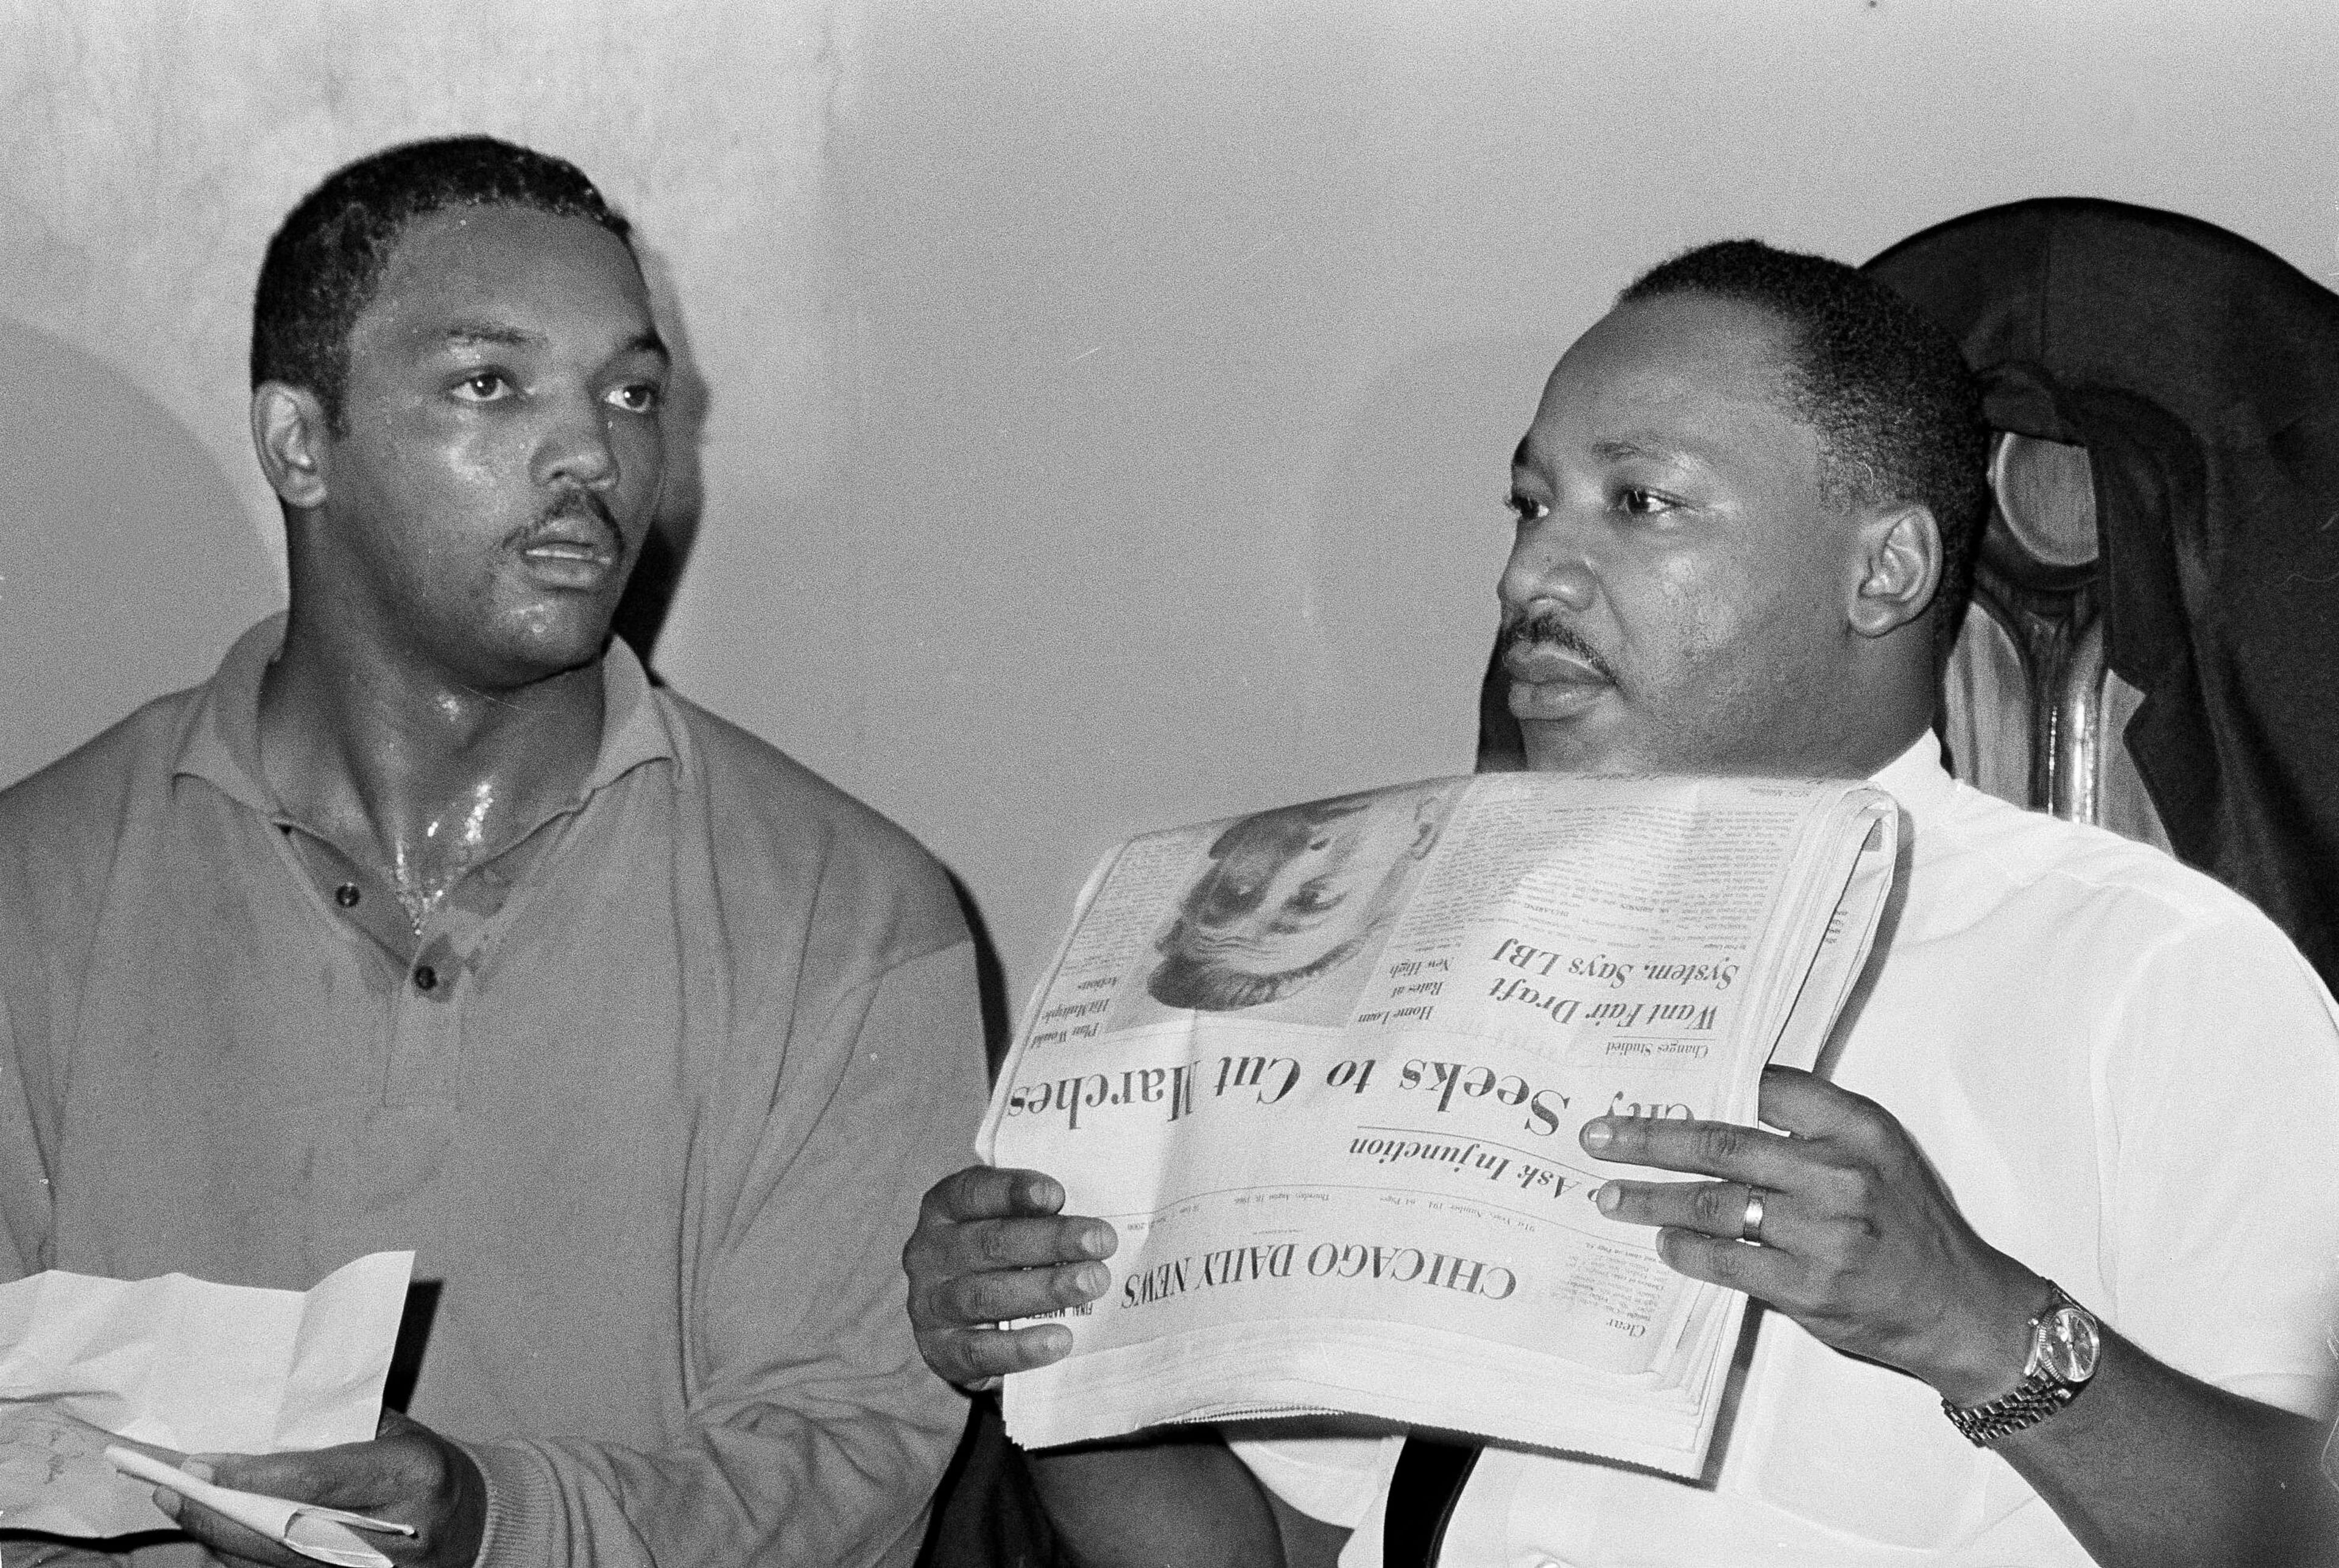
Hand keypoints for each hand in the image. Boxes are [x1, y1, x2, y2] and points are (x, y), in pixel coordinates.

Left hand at [152, 1409, 485, 1567]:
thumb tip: (252, 1431)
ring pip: (276, 1563)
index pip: (317, 1480)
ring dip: (221, 1537)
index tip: (201, 1464)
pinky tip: (218, 1534)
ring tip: (183, 1506)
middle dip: (219, 1513)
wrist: (473, 1522)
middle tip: (172, 1490)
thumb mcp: (395, 1431)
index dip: (252, 1477)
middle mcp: (393, 1532)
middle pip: (285, 1532)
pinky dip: (243, 1557)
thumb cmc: (424, 1465)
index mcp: (411, 1473)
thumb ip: (333, 1433)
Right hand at [902, 1164, 1116, 1389]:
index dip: (1013, 1191)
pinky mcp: (940, 1350)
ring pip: (986, 1295)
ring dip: (1044, 1289)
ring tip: (1090, 1284)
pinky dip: (1022, 1347)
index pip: (972, 1191)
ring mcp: (930, 1304)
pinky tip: (1061, 1339)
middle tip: (1101, 1242)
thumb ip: (1035, 1216)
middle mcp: (930, 1253)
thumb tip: (1090, 1223)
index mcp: (944, 1209)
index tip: (1057, 1195)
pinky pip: (980, 1350)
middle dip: (1051, 1241)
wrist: (956, 1324)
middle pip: (990, 1243)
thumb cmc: (995, 1260)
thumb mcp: (1005, 1226)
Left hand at [1581, 1065, 2043, 1403]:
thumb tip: (1722, 1100)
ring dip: (1650, 1198)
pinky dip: (1685, 1249)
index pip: (1767, 1086)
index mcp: (1859, 1129)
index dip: (1704, 1079)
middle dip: (1648, 1138)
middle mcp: (1841, 1175)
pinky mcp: (1807, 1288)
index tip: (1649, 1079)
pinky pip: (1726, 1260)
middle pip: (1721, 1142)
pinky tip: (1662, 1240)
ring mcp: (1823, 1234)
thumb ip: (1815, 1125)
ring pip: (1713, 1203)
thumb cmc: (1909, 1225)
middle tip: (1598, 1136)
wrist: (1958, 1310)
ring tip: (1610, 1195)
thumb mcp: (1880, 1153)